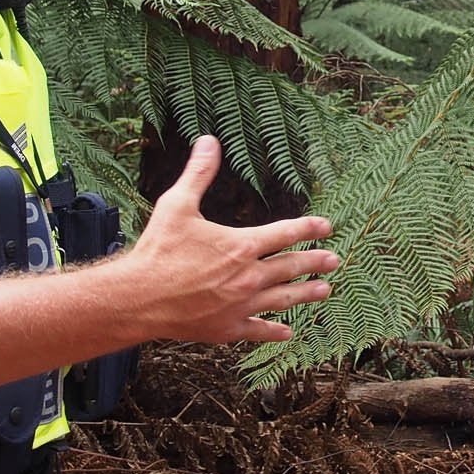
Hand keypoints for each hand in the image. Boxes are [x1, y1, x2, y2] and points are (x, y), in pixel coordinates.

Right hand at [115, 136, 337, 343]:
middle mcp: (247, 277)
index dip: (308, 228)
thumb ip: (198, 173)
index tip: (326, 226)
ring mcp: (239, 306)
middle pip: (291, 267)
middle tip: (334, 260)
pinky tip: (287, 331)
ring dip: (306, 294)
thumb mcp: (177, 205)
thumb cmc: (157, 250)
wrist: (138, 298)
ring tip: (325, 289)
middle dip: (314, 261)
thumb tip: (209, 141)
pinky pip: (258, 330)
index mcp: (240, 246)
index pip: (285, 233)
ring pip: (282, 299)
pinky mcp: (226, 329)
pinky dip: (274, 331)